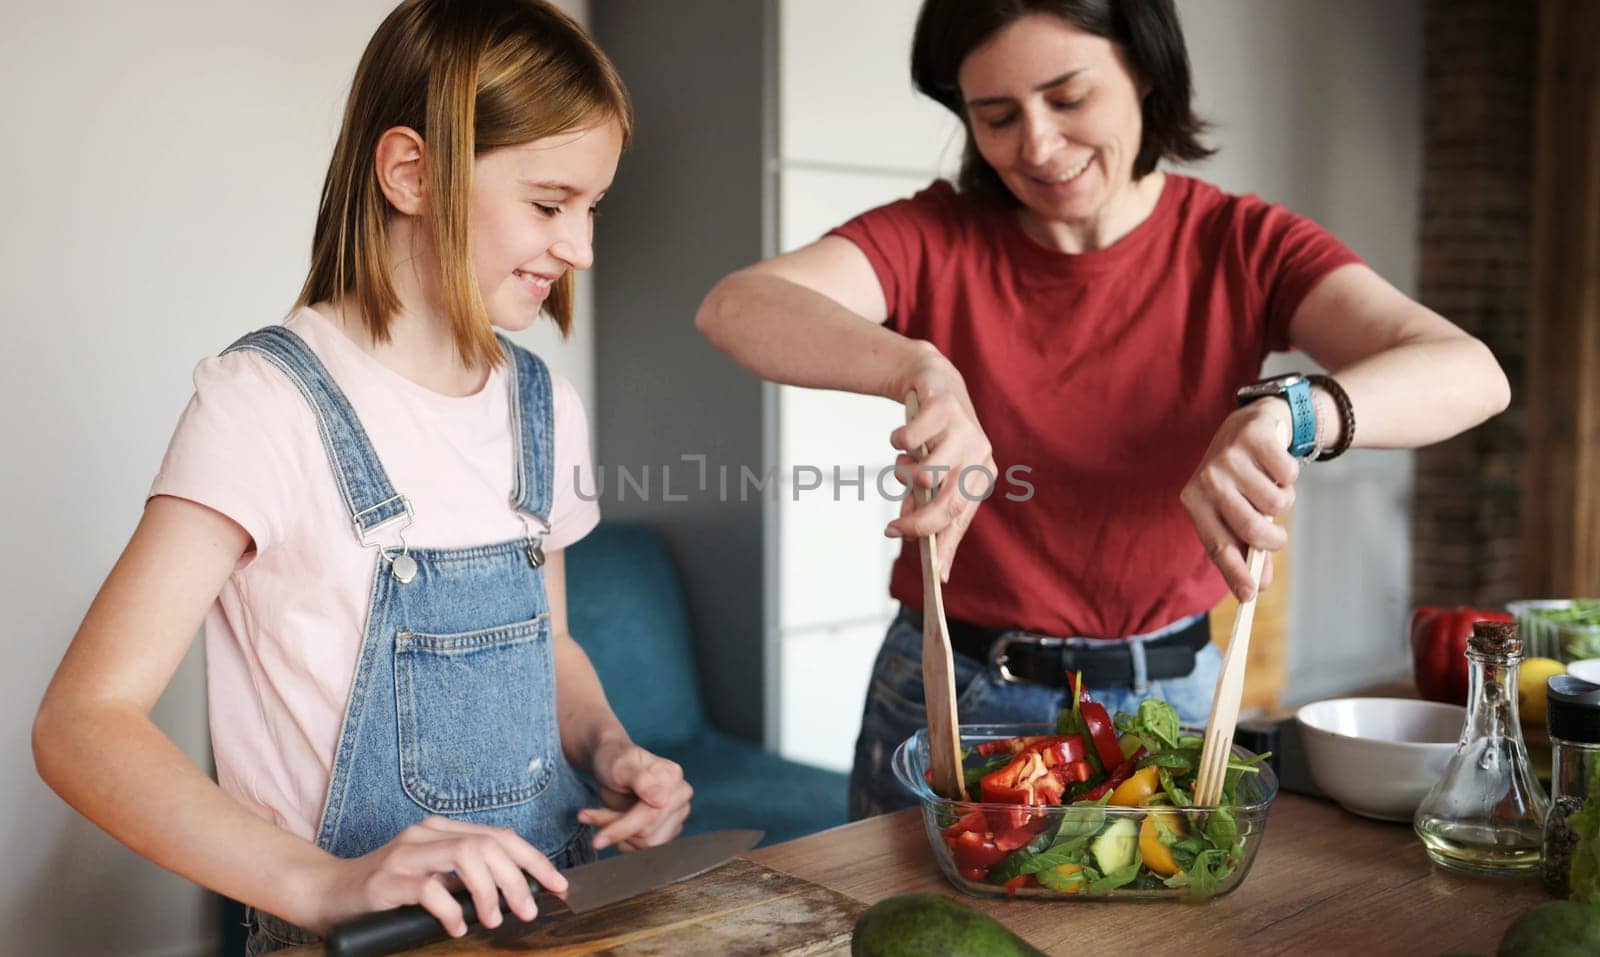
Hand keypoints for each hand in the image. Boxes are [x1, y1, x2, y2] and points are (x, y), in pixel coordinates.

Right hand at [303, 816, 566, 937]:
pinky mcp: (386, 880)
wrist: (325, 893)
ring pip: (465, 856)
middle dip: (518, 878)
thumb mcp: (432, 878)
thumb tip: (515, 892)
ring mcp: (405, 853)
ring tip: (495, 919)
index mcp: (443, 830)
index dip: (534, 859)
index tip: (557, 884)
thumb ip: (465, 878)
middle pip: (489, 844)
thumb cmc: (384, 891)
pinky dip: (451, 910)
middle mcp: (426, 834)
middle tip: (529, 910)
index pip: (501, 836)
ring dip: (489, 890)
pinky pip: (429, 889)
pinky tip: (457, 928)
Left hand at [578, 735, 692, 851]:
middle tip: (589, 815)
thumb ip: (641, 781)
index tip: (596, 839)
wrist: (611, 764)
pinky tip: (614, 826)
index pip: (651, 814)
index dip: (622, 827)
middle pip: (648, 833)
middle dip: (615, 827)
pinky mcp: (668, 830)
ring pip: (646, 844)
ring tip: (601, 816)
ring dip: (618, 836)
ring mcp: (676, 815)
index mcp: (672, 777)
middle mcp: (680, 796)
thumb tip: (662, 801)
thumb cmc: (614, 760)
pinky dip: (624, 841)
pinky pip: (644, 848)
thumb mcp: (620, 766)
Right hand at [884, 345, 995, 580]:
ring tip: (902, 462)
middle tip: (893, 530)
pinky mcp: (945, 407)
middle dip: (918, 523)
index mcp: (980, 475)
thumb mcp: (931, 472)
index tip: (935, 573)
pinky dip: (897, 442)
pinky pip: (911, 440)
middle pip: (950, 503)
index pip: (963, 518)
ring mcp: (964, 430)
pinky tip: (899, 438)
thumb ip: (925, 504)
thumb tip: (915, 541)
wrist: (929, 380)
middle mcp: (979, 454)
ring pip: (927, 473)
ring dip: (903, 473)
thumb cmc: (932, 436)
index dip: (947, 546)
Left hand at [1180, 399, 1297, 600]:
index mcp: (1194, 501)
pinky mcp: (1254, 438)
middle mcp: (1207, 479)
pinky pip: (1288, 475)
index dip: (1234, 572)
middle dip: (1274, 540)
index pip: (1217, 545)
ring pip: (1276, 504)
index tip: (1250, 596)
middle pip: (1252, 529)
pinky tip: (1276, 464)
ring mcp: (1229, 457)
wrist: (1252, 425)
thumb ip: (1247, 548)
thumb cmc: (1242, 479)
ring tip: (1270, 486)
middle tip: (1279, 537)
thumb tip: (1259, 587)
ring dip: (1283, 500)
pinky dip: (1290, 475)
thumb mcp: (1237, 510)